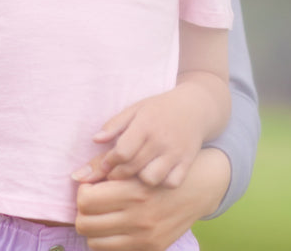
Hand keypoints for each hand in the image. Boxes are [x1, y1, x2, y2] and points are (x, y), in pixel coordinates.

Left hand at [73, 90, 205, 188]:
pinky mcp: (187, 162)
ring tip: (135, 174)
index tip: (105, 164)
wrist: (194, 108)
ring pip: (151, 179)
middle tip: (113, 173)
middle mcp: (160, 140)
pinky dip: (161, 183)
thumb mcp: (135, 109)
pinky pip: (171, 183)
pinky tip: (156, 175)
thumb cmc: (159, 108)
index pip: (122, 152)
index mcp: (144, 125)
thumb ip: (114, 124)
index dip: (108, 162)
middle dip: (118, 174)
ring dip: (139, 180)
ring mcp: (175, 153)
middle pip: (132, 168)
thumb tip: (95, 139)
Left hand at [74, 148, 229, 250]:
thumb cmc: (160, 169)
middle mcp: (139, 217)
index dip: (82, 191)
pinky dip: (107, 240)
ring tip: (103, 215)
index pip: (85, 200)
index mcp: (132, 191)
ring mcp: (145, 237)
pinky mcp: (152, 248)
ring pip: (94, 242)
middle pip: (84, 223)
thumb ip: (104, 167)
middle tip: (93, 202)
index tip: (91, 186)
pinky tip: (115, 226)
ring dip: (93, 228)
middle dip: (83, 212)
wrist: (197, 188)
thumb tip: (76, 177)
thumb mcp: (135, 162)